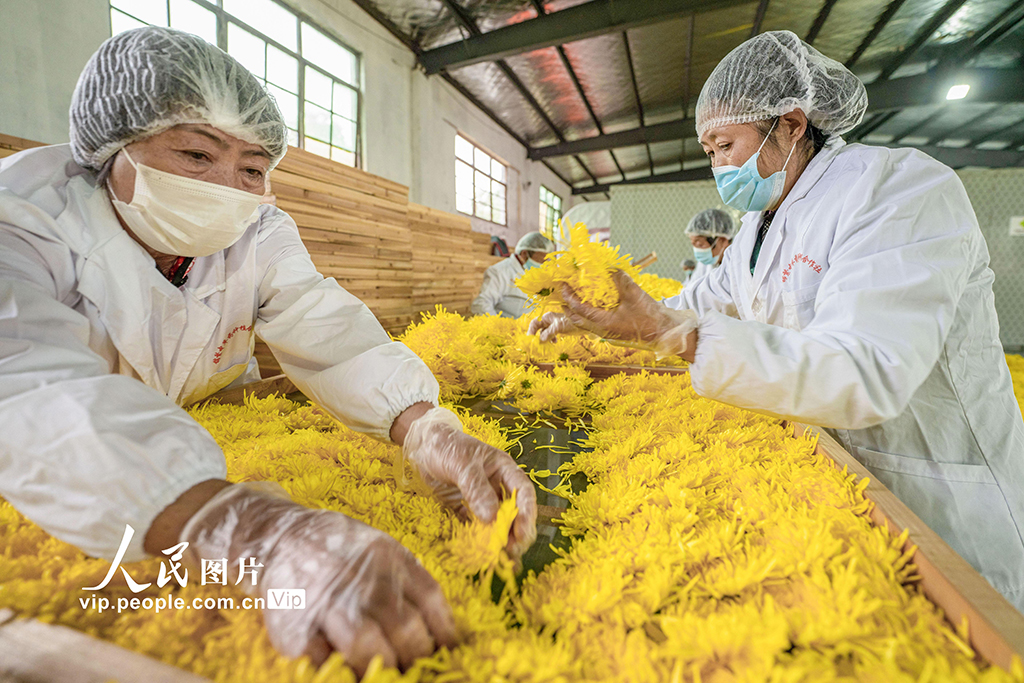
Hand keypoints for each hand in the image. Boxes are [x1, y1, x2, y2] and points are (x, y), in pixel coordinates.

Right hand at [180, 483, 455, 674]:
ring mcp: (327, 602)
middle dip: (415, 658)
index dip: (444, 633)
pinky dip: (338, 670)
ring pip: (365, 647)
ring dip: (380, 669)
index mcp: (389, 558)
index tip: (449, 653)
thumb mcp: (382, 549)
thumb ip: (410, 582)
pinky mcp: (296, 626)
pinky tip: (347, 671)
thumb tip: (442, 630)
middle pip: (403, 629)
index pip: (430, 601)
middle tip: (416, 670)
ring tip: (383, 674)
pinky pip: (323, 659)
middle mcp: (361, 579)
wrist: (279, 538)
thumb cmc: (340, 548)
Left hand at [402, 407, 536, 559]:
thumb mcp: (463, 465)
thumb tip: (492, 519)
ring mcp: (481, 498)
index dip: (527, 513)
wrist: (421, 445)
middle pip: (513, 512)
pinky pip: (475, 526)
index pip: (523, 492)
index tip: (523, 533)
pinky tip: (481, 554)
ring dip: (500, 540)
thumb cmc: (447, 446)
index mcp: (504, 470)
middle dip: (516, 532)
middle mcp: (497, 486)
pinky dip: (479, 540)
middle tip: (513, 551)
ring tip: (502, 559)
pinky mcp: (464, 509)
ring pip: (496, 522)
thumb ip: (477, 489)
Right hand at [527, 311, 578, 342]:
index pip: (534, 323)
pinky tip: (555, 342)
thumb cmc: (573, 322)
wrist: (586, 324)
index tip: (530, 340)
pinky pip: (550, 335)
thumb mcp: (559, 327)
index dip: (531, 331)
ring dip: (544, 339)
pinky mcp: (558, 329)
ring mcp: (553, 325)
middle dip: (536, 336)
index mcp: (547, 317)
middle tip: (535, 345)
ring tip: (545, 345)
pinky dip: (550, 339)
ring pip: (544, 333)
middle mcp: (549, 320)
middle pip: (538, 328)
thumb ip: (549, 333)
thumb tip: (540, 341)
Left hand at [560, 270, 698, 357]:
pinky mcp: (614, 332)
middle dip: (568, 306)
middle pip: (577, 320)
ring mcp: (608, 333)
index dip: (569, 297)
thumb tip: (609, 267)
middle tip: (562, 293)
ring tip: (572, 299)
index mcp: (604, 323)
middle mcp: (602, 330)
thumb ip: (620, 279)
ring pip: (585, 324)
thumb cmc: (650, 316)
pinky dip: (588, 314)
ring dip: (577, 311)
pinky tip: (592, 305)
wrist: (665, 333)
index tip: (563, 285)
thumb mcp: (634, 294)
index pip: (579, 310)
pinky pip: (594, 324)